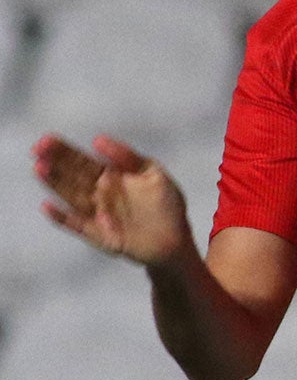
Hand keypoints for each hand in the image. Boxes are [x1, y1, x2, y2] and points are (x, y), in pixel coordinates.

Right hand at [33, 134, 194, 267]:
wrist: (176, 240)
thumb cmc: (167, 204)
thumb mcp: (153, 173)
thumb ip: (128, 157)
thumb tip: (97, 140)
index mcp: (112, 176)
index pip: (83, 161)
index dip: (64, 150)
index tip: (46, 140)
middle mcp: (99, 193)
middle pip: (73, 175)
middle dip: (55, 161)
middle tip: (37, 148)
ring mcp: (96, 213)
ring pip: (71, 195)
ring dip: (55, 183)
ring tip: (39, 168)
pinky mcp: (98, 234)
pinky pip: (76, 224)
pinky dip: (62, 217)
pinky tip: (47, 206)